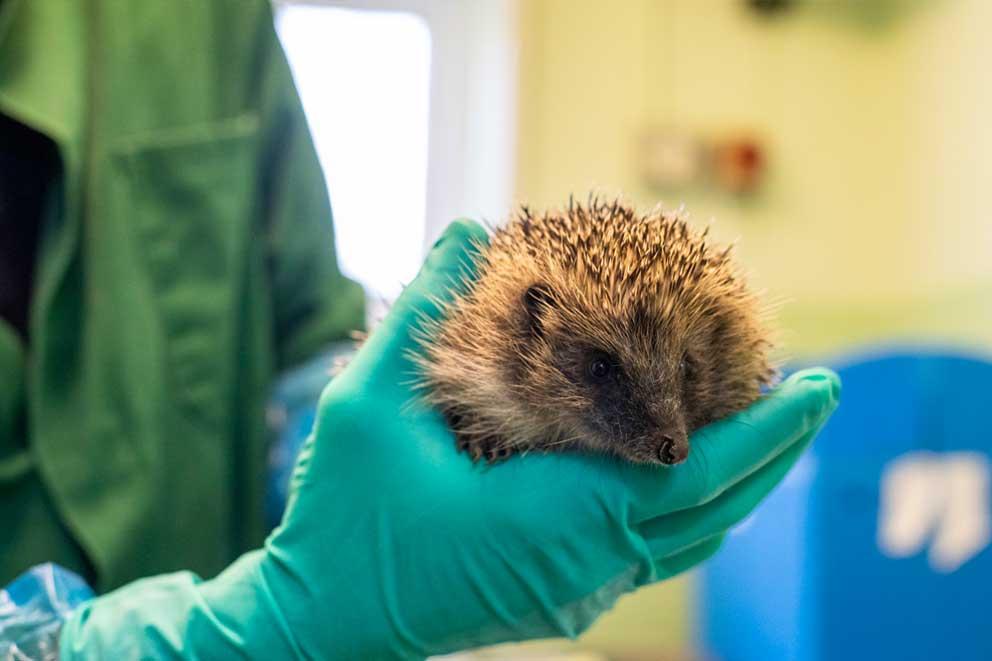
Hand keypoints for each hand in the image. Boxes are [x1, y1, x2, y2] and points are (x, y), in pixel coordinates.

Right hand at [61, 220, 839, 659]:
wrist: (324, 627)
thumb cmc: (341, 523)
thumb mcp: (363, 409)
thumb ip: (417, 315)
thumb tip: (464, 235)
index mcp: (549, 517)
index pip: (691, 477)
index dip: (765, 433)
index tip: (819, 385)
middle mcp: (583, 565)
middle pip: (714, 513)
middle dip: (775, 452)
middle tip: (815, 391)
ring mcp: (579, 593)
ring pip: (692, 542)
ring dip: (741, 484)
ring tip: (769, 427)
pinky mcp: (565, 601)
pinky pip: (657, 556)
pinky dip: (696, 511)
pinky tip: (694, 474)